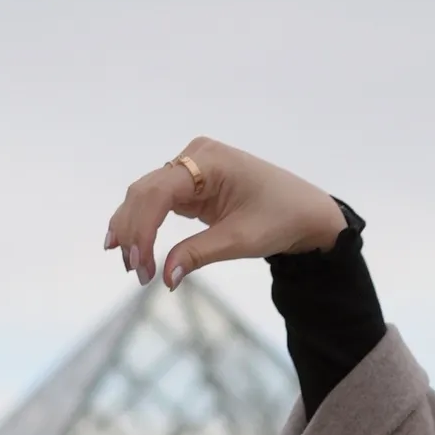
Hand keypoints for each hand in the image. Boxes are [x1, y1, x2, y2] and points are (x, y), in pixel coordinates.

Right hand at [104, 140, 344, 288]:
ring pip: (147, 195)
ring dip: (134, 227)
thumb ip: (198, 254)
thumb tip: (164, 277)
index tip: (140, 265)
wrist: (305, 211)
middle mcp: (193, 156)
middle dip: (133, 231)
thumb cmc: (280, 218)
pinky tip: (131, 244)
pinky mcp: (192, 183)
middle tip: (133, 271)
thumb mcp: (240, 240)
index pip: (158, 192)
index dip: (142, 228)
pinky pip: (159, 200)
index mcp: (207, 161)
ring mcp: (191, 167)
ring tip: (130, 264)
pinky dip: (145, 222)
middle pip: (146, 191)